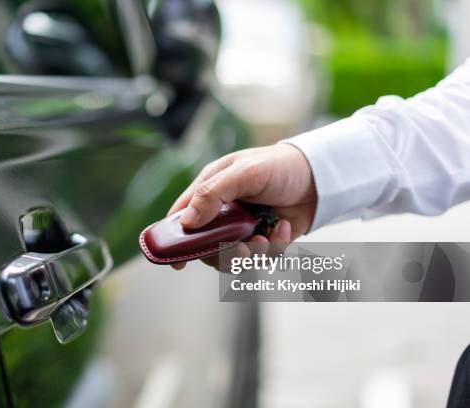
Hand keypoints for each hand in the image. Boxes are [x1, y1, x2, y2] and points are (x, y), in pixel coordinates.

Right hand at [168, 144, 316, 269]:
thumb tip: (187, 222)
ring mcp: (244, 226)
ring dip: (249, 254)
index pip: (182, 217)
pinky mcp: (266, 238)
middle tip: (239, 249)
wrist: (322, 176)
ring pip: (233, 257)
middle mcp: (224, 211)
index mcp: (211, 189)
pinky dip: (274, 247)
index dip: (174, 240)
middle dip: (223, 253)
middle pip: (206, 246)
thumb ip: (213, 194)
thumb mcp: (244, 173)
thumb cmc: (281, 165)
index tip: (177, 262)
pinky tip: (285, 228)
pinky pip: (262, 257)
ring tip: (265, 239)